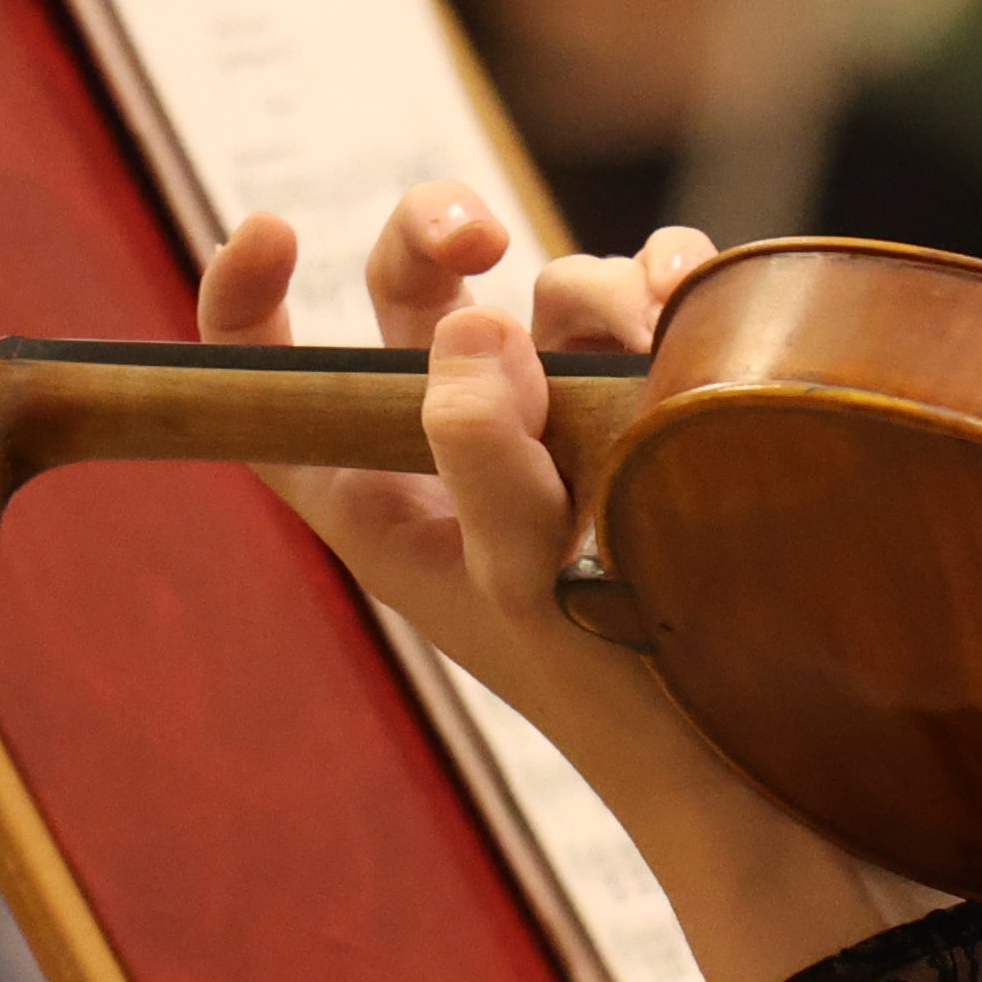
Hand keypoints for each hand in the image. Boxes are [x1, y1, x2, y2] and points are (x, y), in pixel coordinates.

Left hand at [192, 188, 716, 720]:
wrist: (737, 754)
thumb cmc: (606, 692)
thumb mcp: (520, 586)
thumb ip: (481, 457)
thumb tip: (471, 324)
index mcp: (378, 493)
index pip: (272, 380)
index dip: (245, 296)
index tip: (278, 228)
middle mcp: (459, 441)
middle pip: (412, 289)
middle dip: (439, 233)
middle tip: (482, 237)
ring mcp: (562, 416)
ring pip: (547, 287)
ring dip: (597, 285)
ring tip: (651, 334)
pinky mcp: (652, 405)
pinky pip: (646, 301)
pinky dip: (668, 279)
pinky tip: (688, 295)